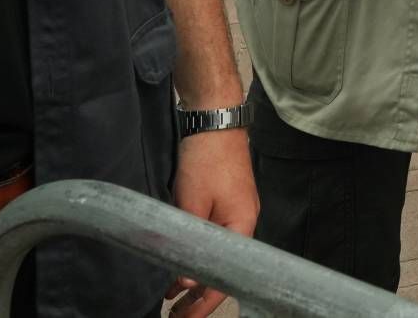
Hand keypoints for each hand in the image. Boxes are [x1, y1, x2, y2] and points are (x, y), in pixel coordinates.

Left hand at [164, 128, 257, 316]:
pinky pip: (213, 240)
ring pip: (217, 256)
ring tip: (173, 301)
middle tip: (175, 316)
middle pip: (224, 270)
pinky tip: (179, 266)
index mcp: (242, 226)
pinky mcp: (226, 203)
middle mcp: (244, 223)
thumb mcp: (191, 203)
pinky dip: (197, 257)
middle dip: (199, 297)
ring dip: (196, 278)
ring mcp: (236, 212)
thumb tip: (184, 282)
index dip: (205, 303)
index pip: (226, 277)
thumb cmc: (208, 159)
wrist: (214, 119)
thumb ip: (188, 242)